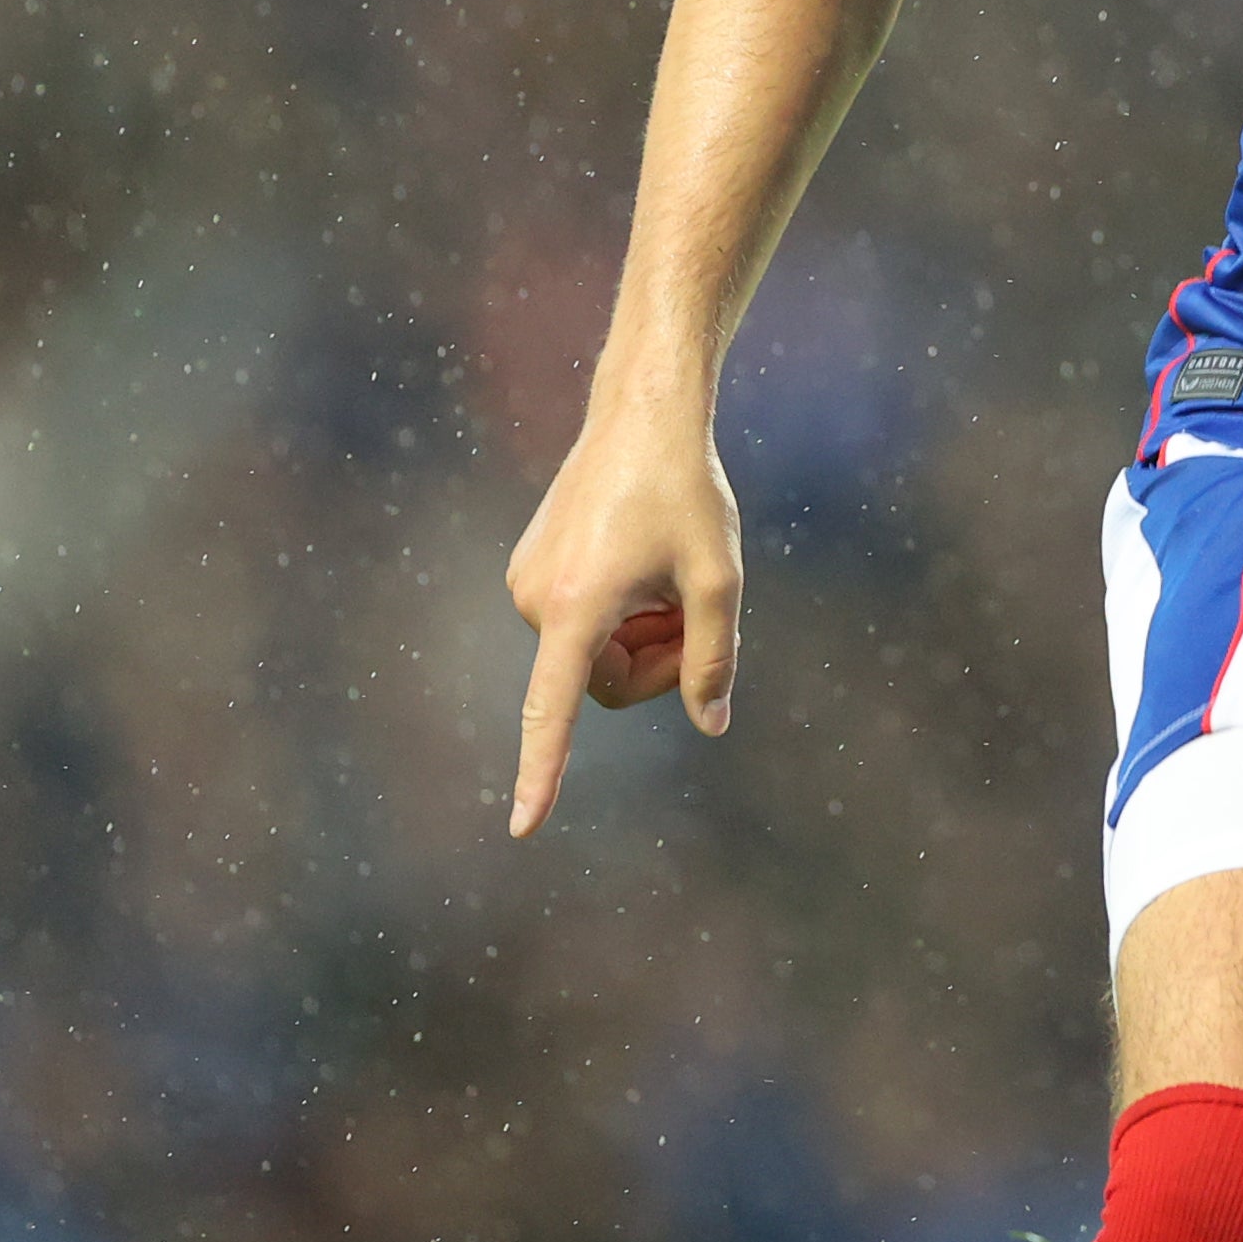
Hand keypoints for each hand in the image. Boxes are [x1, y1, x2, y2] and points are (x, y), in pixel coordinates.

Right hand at [501, 394, 744, 836]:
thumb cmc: (685, 491)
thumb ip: (714, 658)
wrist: (642, 416)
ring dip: (641, 636)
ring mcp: (526, 584)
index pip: (554, 709)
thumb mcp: (719, 576)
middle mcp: (536, 600)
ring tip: (675, 580)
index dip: (542, 771)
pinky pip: (579, 624)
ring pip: (593, 654)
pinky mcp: (529, 568)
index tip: (523, 825)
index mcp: (577, 609)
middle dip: (656, 665)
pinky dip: (620, 613)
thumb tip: (708, 723)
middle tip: (699, 619)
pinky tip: (647, 562)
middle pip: (603, 683)